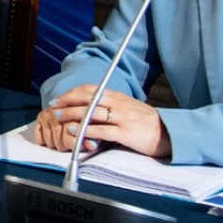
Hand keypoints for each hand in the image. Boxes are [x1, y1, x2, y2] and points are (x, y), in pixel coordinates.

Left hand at [33, 84, 171, 158]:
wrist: (169, 133)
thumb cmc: (146, 122)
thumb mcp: (127, 108)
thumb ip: (110, 105)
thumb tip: (89, 106)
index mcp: (117, 97)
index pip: (90, 89)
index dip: (71, 93)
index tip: (58, 99)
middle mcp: (118, 104)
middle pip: (88, 98)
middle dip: (67, 102)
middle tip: (53, 107)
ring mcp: (122, 118)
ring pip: (92, 112)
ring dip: (72, 114)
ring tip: (58, 118)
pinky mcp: (126, 133)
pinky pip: (103, 130)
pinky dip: (86, 130)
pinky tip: (75, 131)